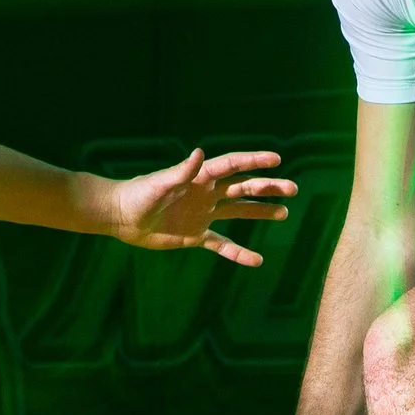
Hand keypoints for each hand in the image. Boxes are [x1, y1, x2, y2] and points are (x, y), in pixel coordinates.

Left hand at [104, 149, 296, 266]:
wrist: (121, 217)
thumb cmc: (138, 195)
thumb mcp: (160, 184)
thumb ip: (181, 171)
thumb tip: (199, 153)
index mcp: (200, 178)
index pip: (232, 166)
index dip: (254, 161)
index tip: (277, 159)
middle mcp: (206, 194)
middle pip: (243, 188)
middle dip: (267, 187)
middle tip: (292, 189)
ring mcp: (203, 215)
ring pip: (238, 212)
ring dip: (260, 212)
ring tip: (283, 213)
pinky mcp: (196, 235)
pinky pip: (222, 244)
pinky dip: (238, 253)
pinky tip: (256, 260)